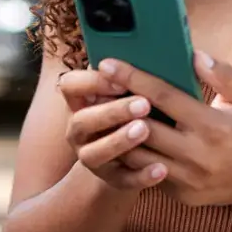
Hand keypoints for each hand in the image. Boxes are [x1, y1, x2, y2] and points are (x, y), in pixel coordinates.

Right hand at [55, 67, 169, 191]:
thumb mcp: (130, 92)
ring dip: (119, 141)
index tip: (120, 79)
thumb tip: (158, 51)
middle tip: (143, 103)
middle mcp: (79, 131)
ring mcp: (93, 158)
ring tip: (145, 130)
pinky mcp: (113, 180)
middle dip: (112, 111)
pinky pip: (124, 180)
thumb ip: (136, 76)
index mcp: (81, 102)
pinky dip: (141, 176)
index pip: (70, 86)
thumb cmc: (137, 112)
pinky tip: (161, 169)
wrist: (138, 155)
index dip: (91, 82)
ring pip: (96, 153)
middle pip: (83, 120)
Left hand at [98, 53, 231, 208]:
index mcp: (213, 125)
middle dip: (115, 108)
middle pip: (143, 129)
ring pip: (139, 156)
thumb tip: (194, 54)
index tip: (108, 64)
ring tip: (99, 114)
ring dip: (116, 136)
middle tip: (94, 89)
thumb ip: (224, 75)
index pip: (164, 97)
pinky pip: (147, 175)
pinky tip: (116, 140)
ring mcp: (188, 179)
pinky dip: (130, 158)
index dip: (133, 79)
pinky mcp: (181, 195)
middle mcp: (198, 154)